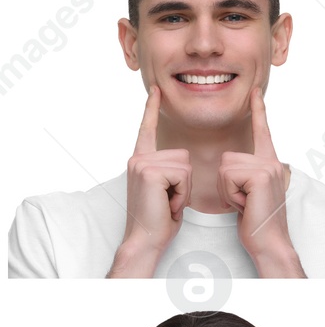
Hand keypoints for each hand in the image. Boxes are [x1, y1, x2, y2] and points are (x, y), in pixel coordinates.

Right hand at [113, 86, 190, 276]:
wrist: (146, 237)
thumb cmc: (159, 216)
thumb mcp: (164, 188)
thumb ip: (167, 170)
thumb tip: (180, 162)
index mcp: (141, 160)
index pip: (148, 130)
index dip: (152, 109)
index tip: (155, 90)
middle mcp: (138, 158)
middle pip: (182, 154)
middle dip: (185, 180)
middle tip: (169, 198)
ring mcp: (142, 164)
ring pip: (185, 164)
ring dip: (184, 187)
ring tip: (167, 201)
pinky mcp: (150, 171)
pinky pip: (184, 174)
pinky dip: (181, 192)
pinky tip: (167, 203)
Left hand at [218, 89, 300, 275]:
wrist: (269, 241)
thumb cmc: (256, 221)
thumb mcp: (250, 193)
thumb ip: (247, 175)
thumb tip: (236, 168)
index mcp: (269, 163)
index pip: (262, 131)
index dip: (258, 110)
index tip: (256, 90)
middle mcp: (272, 161)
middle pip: (228, 158)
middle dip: (226, 183)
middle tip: (243, 201)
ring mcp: (268, 167)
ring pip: (226, 166)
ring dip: (227, 190)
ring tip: (244, 203)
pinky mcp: (261, 175)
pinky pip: (228, 176)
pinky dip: (230, 193)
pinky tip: (245, 204)